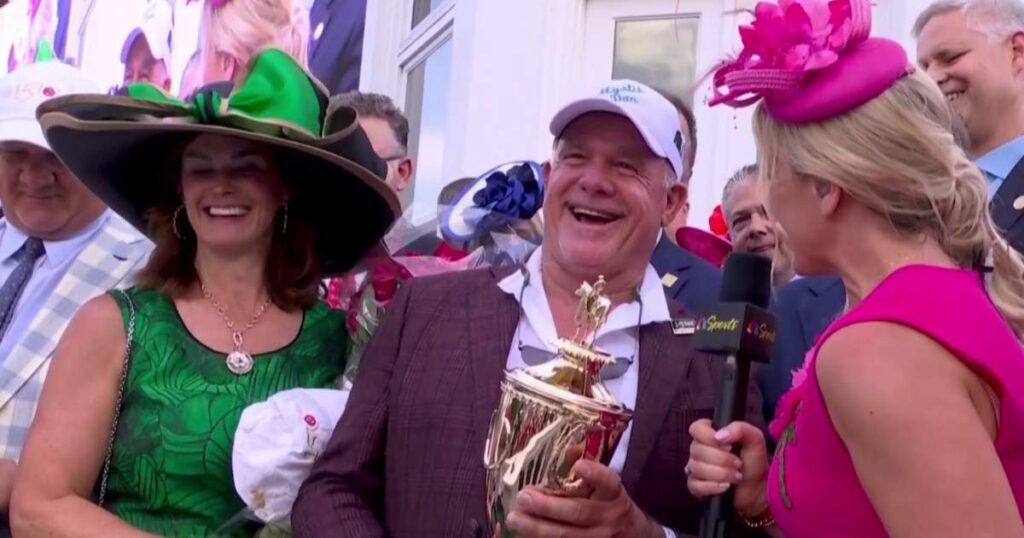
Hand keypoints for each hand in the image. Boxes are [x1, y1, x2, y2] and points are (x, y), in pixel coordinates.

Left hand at [505, 460, 661, 537]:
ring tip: (514, 518)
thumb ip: (590, 466)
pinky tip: (522, 534)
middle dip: (548, 506)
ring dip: (537, 528)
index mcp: (613, 495)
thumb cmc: (611, 504)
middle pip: (578, 512)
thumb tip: (569, 449)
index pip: (608, 482)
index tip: (578, 466)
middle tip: (523, 497)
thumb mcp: (608, 485)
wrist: (633, 537)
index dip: (594, 475)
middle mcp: (606, 517)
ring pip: (566, 535)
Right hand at [686, 419, 768, 517]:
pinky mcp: (696, 486)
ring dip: (722, 473)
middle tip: (738, 463)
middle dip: (722, 459)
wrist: (757, 486)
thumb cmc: (753, 461)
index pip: (696, 428)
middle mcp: (699, 449)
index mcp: (709, 434)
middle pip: (697, 450)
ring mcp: (695, 468)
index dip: (709, 437)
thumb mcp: (754, 439)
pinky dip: (713, 487)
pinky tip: (726, 486)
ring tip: (736, 475)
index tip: (728, 445)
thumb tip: (719, 436)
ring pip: (698, 468)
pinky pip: (696, 486)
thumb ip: (739, 429)